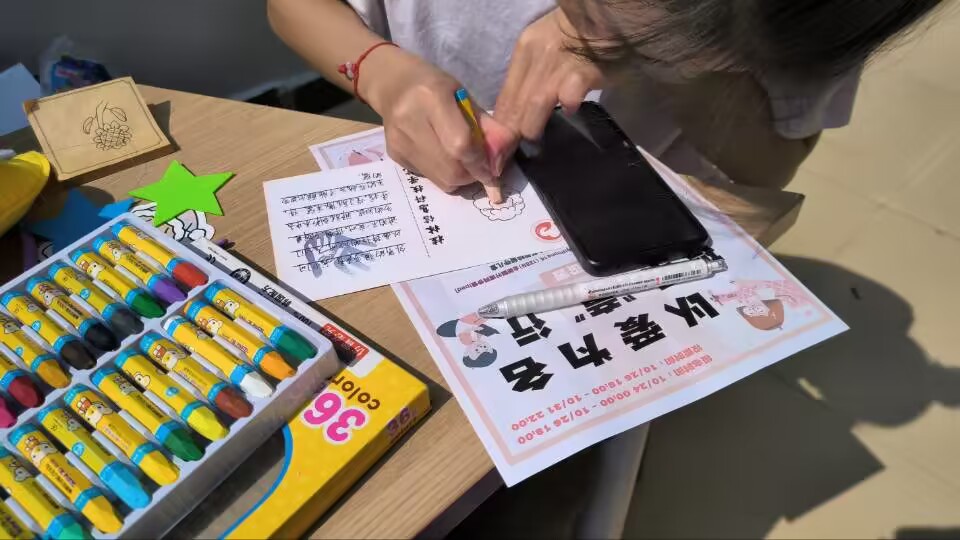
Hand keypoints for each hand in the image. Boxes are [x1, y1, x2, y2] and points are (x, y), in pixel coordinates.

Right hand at [360, 47, 513, 192]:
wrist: (393, 84)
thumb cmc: (435, 85)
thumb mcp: (464, 96)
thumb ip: (486, 127)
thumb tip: (501, 160)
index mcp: (431, 98)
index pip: (460, 145)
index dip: (480, 163)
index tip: (492, 170)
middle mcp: (410, 121)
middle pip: (451, 169)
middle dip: (472, 174)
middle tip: (479, 166)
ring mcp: (399, 141)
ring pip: (441, 179)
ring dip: (460, 177)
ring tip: (462, 160)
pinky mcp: (394, 155)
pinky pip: (430, 177)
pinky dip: (444, 173)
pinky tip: (442, 155)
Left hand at [493, 8, 603, 171]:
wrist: (606, 15)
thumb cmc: (578, 33)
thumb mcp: (544, 45)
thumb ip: (531, 75)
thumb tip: (518, 112)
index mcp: (524, 51)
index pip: (504, 97)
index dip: (498, 127)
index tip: (496, 149)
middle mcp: (535, 59)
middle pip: (514, 106)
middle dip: (509, 136)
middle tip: (506, 159)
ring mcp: (558, 67)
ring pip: (533, 107)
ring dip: (531, 128)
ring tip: (535, 141)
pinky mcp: (581, 74)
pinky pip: (568, 97)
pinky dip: (568, 108)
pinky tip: (571, 111)